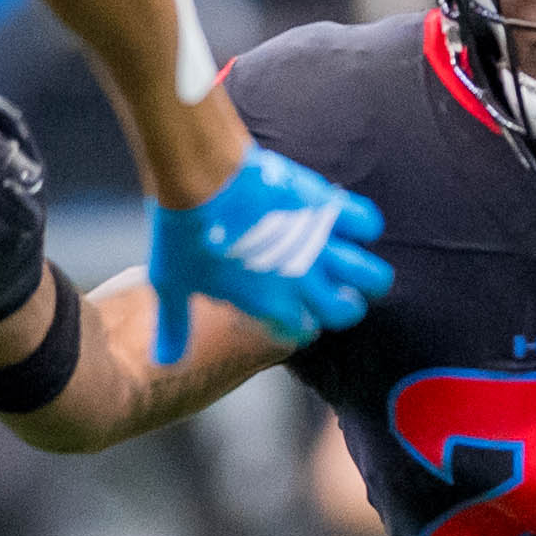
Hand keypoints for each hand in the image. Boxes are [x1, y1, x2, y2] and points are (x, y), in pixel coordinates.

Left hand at [146, 148, 392, 365]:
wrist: (199, 175)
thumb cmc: (183, 231)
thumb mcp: (171, 283)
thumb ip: (174, 325)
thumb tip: (163, 360)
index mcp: (268, 303)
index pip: (304, 330)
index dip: (302, 323)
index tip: (294, 310)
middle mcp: (301, 281)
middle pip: (347, 311)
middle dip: (346, 306)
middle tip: (336, 292)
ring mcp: (318, 244)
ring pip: (372, 276)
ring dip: (370, 277)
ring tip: (359, 270)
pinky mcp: (325, 206)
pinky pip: (367, 223)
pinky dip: (365, 225)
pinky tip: (348, 223)